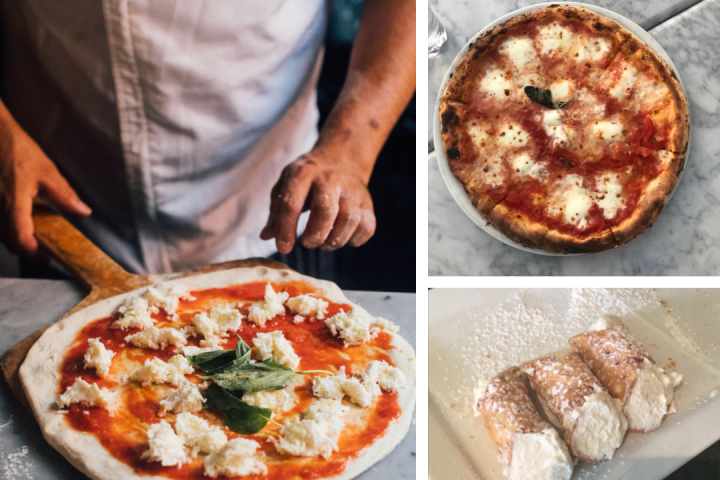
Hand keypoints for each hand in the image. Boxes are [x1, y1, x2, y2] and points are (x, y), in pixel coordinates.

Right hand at [0, 125, 90, 256]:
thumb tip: (83, 211)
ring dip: (16, 238)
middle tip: (44, 248)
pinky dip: (6, 226)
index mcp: (12, 202)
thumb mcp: (46, 170)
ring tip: (34, 234)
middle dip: (26, 248)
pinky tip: (18, 218)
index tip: (48, 256)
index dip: (35, 253)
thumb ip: (64, 195)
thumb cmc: (14, 147)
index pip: (21, 240)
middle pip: (8, 241)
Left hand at [260, 150, 375, 253]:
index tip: (284, 248)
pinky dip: (355, 239)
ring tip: (324, 243)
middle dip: (315, 234)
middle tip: (308, 243)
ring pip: (350, 219)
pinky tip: (343, 238)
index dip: (286, 228)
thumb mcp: (286, 184)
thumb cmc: (307, 177)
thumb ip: (276, 211)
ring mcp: (352, 190)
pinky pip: (367, 226)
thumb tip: (266, 236)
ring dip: (335, 239)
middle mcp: (330, 179)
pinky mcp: (367, 202)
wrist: (342, 157)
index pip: (292, 203)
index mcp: (303, 173)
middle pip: (326, 210)